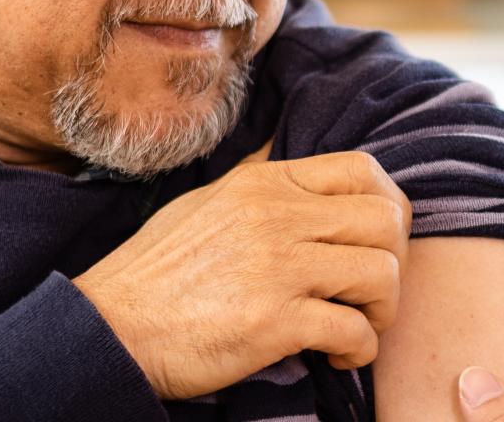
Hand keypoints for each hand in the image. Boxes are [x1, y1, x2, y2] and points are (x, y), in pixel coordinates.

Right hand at [76, 148, 409, 399]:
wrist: (109, 329)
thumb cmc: (155, 273)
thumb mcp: (205, 201)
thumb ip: (256, 178)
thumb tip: (286, 146)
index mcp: (262, 183)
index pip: (362, 170)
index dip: (388, 207)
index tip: (376, 243)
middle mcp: (275, 216)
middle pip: (386, 220)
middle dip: (395, 261)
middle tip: (370, 293)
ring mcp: (277, 267)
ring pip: (382, 274)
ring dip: (382, 310)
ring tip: (355, 325)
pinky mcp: (274, 322)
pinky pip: (354, 331)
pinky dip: (358, 351)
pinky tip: (334, 356)